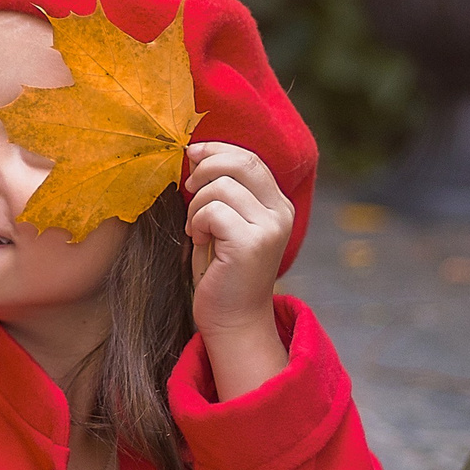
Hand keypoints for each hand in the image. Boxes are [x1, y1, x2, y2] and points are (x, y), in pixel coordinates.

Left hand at [184, 142, 294, 396]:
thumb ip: (221, 190)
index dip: (217, 149)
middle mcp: (281, 213)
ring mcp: (269, 228)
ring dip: (197, 204)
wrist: (232, 319)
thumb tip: (195, 153)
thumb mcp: (225, 223)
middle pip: (240, 162)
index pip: (250, 158)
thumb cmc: (222, 271)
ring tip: (196, 227)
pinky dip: (197, 221)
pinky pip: (213, 211)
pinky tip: (199, 239)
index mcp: (278, 205)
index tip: (191, 154)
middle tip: (189, 189)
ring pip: (221, 186)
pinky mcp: (251, 244)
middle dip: (205, 168)